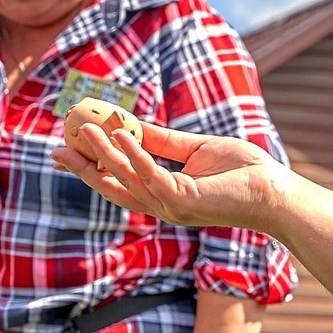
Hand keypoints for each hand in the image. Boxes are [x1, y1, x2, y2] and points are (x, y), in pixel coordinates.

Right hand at [51, 121, 292, 235]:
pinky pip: (151, 174)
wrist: (273, 190)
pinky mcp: (184, 202)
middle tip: (59, 147)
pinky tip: (119, 133)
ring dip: (104, 153)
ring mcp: (171, 207)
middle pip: (112, 186)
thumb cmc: (241, 171)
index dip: (92, 166)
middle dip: (84, 167)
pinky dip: (134, 154)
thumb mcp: (194, 149)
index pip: (119, 182)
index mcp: (162, 195)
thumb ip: (163, 142)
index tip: (69, 148)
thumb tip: (132, 125)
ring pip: (127, 178)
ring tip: (85, 128)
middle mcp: (161, 206)